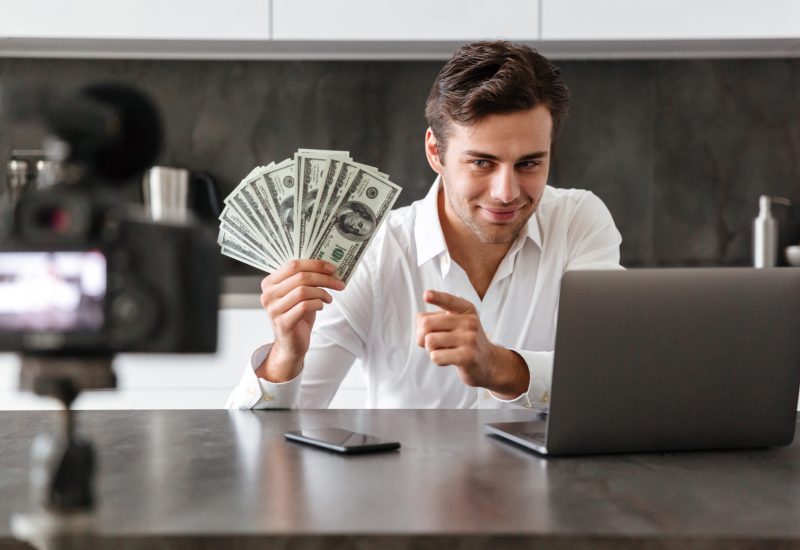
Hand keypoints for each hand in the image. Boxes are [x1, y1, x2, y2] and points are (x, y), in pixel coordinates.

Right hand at [256, 260, 343, 381]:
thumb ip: (305, 279)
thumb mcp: (298, 293)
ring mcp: (273, 309)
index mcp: (269, 283)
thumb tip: (328, 266)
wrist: (290, 343)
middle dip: (324, 278)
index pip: (293, 265)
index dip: (315, 264)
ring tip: (329, 297)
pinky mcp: (283, 323)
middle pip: (300, 277)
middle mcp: (268, 295)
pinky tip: (321, 306)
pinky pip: (305, 306)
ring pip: (303, 291)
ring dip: (322, 292)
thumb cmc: (296, 314)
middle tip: (339, 283)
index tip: (332, 268)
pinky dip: (318, 303)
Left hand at [416, 290, 528, 398]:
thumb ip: (436, 319)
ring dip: (430, 349)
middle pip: (427, 323)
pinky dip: (437, 360)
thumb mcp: (455, 324)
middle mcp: (469, 321)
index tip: (426, 295)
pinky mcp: (467, 356)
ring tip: (443, 350)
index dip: (436, 297)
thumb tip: (420, 326)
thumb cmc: (464, 341)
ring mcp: (470, 338)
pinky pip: (436, 356)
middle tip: (432, 343)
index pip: (448, 300)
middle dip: (421, 336)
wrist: (488, 361)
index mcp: (465, 309)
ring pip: (430, 341)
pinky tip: (449, 359)